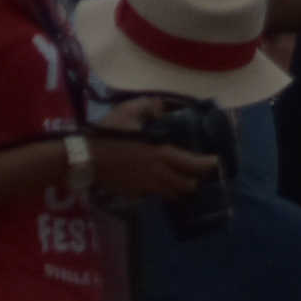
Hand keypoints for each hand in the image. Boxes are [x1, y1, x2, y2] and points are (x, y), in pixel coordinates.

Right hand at [89, 100, 216, 201]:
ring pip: (171, 194)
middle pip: (185, 185)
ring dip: (178, 187)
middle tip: (195, 171)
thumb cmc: (108, 135)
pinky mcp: (134, 194)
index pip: (192, 164)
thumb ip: (147, 107)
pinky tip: (152, 180)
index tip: (215, 161)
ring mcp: (146, 187)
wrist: (85, 158)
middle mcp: (157, 175)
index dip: (207, 164)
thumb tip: (161, 106)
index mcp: (159, 154)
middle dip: (194, 180)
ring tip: (178, 178)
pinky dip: (158, 189)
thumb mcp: (127, 113)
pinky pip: (152, 194)